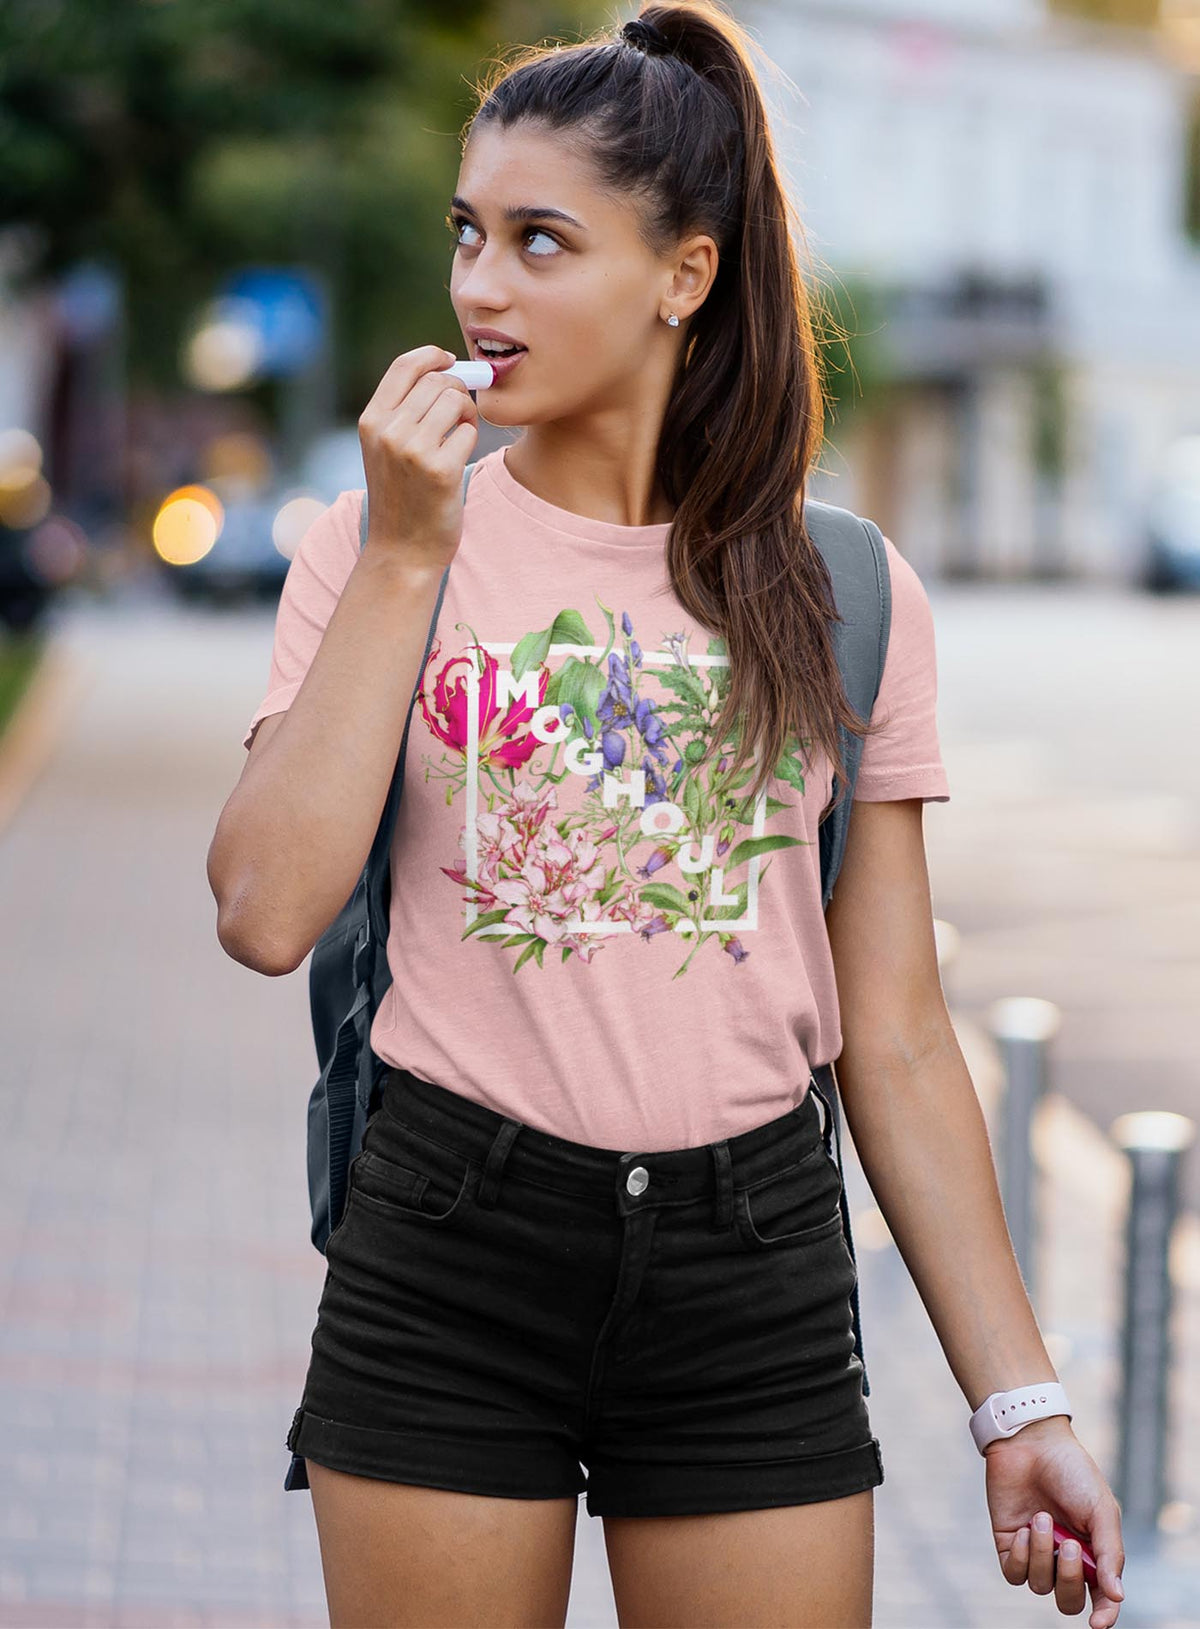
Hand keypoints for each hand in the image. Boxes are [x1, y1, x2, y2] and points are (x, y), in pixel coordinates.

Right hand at [358, 344, 479, 573]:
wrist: (402, 551)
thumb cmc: (402, 497)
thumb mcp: (385, 449)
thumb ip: (403, 410)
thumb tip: (444, 368)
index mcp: (371, 421)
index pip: (404, 366)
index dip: (433, 356)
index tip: (450, 360)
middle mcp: (388, 432)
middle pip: (437, 381)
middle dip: (457, 390)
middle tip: (460, 414)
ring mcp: (413, 451)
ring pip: (456, 401)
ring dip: (467, 414)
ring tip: (459, 435)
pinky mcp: (441, 470)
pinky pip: (470, 432)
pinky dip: (471, 440)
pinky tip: (459, 458)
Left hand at [984, 1416, 1124, 1628]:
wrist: (1031, 1442)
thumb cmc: (1072, 1473)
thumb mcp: (1101, 1510)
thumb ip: (1110, 1554)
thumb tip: (1116, 1596)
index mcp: (1094, 1554)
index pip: (1102, 1598)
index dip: (1104, 1615)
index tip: (1098, 1623)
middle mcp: (1065, 1559)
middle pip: (1068, 1599)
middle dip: (1069, 1579)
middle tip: (1069, 1544)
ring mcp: (1037, 1552)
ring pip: (1039, 1585)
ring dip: (1041, 1555)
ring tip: (1042, 1518)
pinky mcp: (1010, 1543)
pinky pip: (1013, 1573)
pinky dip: (1021, 1556)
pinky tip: (1024, 1528)